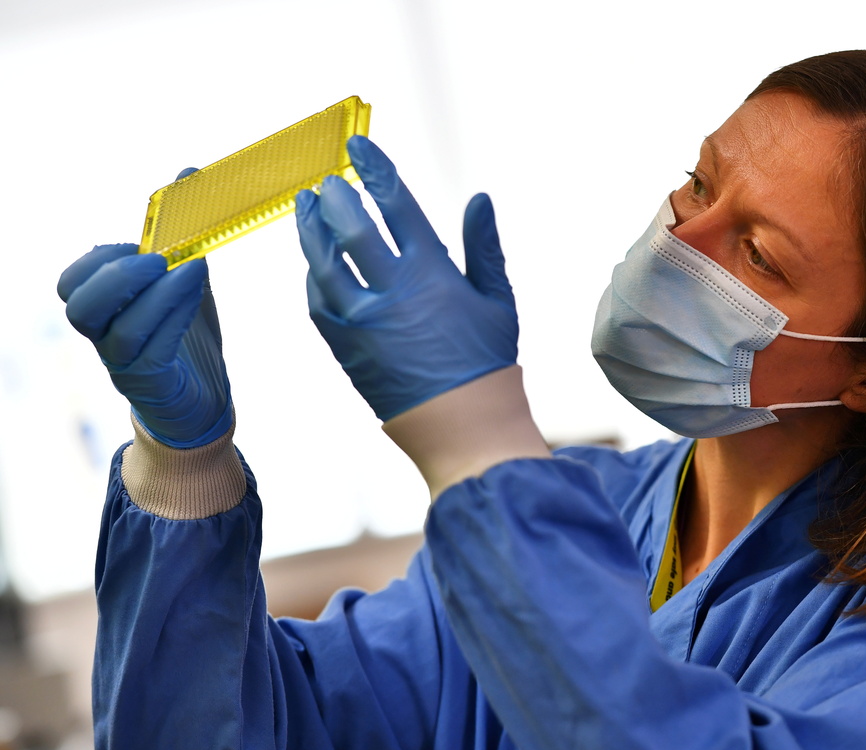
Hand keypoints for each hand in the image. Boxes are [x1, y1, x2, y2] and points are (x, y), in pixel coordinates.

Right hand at [58, 170, 232, 447]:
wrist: (200, 399)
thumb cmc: (184, 335)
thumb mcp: (182, 279)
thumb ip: (181, 235)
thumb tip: (188, 174)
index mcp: (104, 310)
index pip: (71, 282)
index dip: (99, 259)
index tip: (141, 244)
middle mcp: (104, 338)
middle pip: (79, 308)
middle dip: (115, 276)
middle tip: (157, 258)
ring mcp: (124, 365)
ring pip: (116, 333)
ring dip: (154, 294)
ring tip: (188, 269)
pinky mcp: (152, 385)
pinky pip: (152, 353)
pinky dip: (174, 317)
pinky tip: (197, 294)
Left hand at [297, 135, 517, 421]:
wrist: (461, 422)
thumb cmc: (484, 361)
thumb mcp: (497, 299)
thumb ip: (484, 246)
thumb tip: (480, 199)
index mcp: (432, 274)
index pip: (394, 206)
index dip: (375, 170)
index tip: (359, 147)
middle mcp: (390, 292)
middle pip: (349, 227)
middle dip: (335, 196)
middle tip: (328, 181)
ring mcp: (361, 320)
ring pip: (322, 261)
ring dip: (310, 229)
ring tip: (305, 207)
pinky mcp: (343, 346)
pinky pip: (317, 301)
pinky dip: (313, 275)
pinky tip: (314, 261)